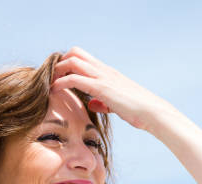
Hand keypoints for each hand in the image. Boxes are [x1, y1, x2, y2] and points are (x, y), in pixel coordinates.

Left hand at [51, 46, 175, 131]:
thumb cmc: (138, 111)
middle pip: (75, 52)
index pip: (83, 57)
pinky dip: (60, 83)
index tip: (59, 76)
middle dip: (60, 62)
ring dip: (57, 70)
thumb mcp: (117, 105)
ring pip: (72, 61)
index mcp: (108, 73)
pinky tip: (53, 91)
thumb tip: (91, 103)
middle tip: (52, 78)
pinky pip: (74, 79)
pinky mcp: (102, 88)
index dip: (68, 63)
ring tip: (48, 83)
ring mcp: (103, 77)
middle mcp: (104, 71)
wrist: (153, 113)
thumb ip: (103, 102)